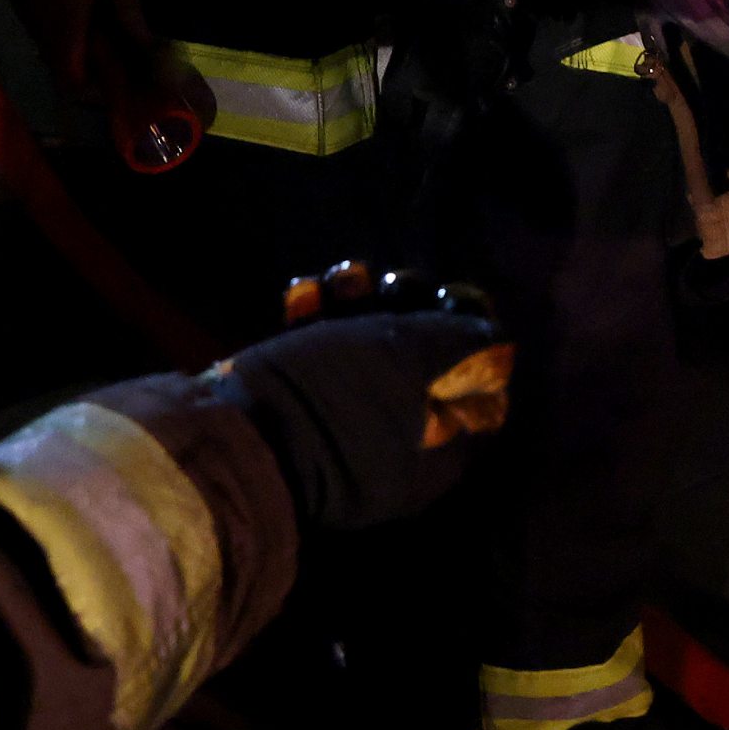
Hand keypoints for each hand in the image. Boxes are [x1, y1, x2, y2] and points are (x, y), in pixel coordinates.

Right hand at [13, 0, 203, 153]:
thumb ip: (128, 9)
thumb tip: (147, 47)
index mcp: (66, 18)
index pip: (72, 74)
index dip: (94, 93)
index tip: (122, 93)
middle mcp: (44, 25)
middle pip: (63, 72)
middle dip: (92, 83)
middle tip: (125, 79)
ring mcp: (33, 17)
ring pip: (56, 58)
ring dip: (82, 66)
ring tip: (117, 61)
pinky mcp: (30, 8)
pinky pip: (51, 40)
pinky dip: (73, 48)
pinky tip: (96, 37)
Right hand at [217, 271, 512, 530]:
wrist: (231, 440)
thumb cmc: (334, 395)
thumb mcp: (409, 357)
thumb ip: (461, 344)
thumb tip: (497, 339)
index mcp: (443, 451)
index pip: (483, 391)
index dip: (472, 337)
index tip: (452, 298)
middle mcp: (403, 449)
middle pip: (423, 366)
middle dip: (405, 310)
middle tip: (390, 282)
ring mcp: (349, 434)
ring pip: (368, 356)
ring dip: (356, 305)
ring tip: (340, 278)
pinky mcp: (300, 418)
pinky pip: (323, 367)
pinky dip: (316, 325)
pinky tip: (300, 295)